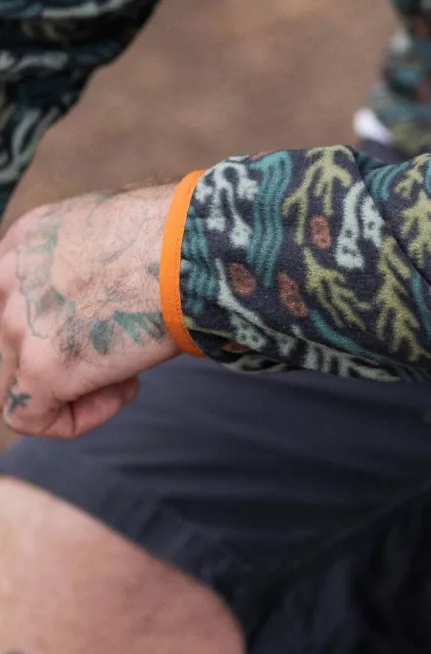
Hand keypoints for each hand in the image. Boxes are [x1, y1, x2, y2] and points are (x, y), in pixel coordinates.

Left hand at [0, 187, 178, 438]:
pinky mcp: (40, 368)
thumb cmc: (177, 236)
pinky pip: (32, 418)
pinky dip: (76, 418)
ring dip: (73, 386)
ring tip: (128, 370)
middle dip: (64, 356)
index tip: (107, 321)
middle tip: (122, 348)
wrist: (189, 247)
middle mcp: (8, 280)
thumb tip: (107, 298)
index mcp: (24, 241)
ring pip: (18, 382)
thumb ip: (86, 265)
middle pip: (14, 345)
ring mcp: (18, 325)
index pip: (14, 305)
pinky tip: (125, 391)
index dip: (58, 324)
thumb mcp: (112, 234)